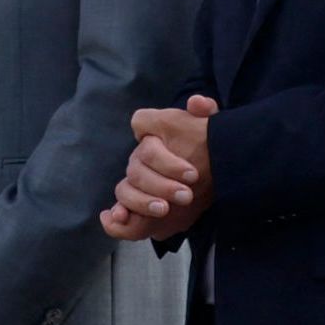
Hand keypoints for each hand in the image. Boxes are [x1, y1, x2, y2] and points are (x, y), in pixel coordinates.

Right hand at [102, 94, 216, 238]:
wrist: (208, 182)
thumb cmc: (204, 151)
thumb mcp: (209, 129)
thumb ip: (205, 112)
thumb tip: (196, 103)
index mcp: (152, 140)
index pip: (142, 131)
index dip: (165, 157)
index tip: (192, 174)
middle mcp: (139, 162)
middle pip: (136, 169)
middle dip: (162, 184)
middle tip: (186, 195)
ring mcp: (136, 187)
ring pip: (125, 191)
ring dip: (141, 201)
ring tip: (164, 209)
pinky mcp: (136, 212)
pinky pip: (117, 217)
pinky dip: (115, 221)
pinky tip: (122, 220)